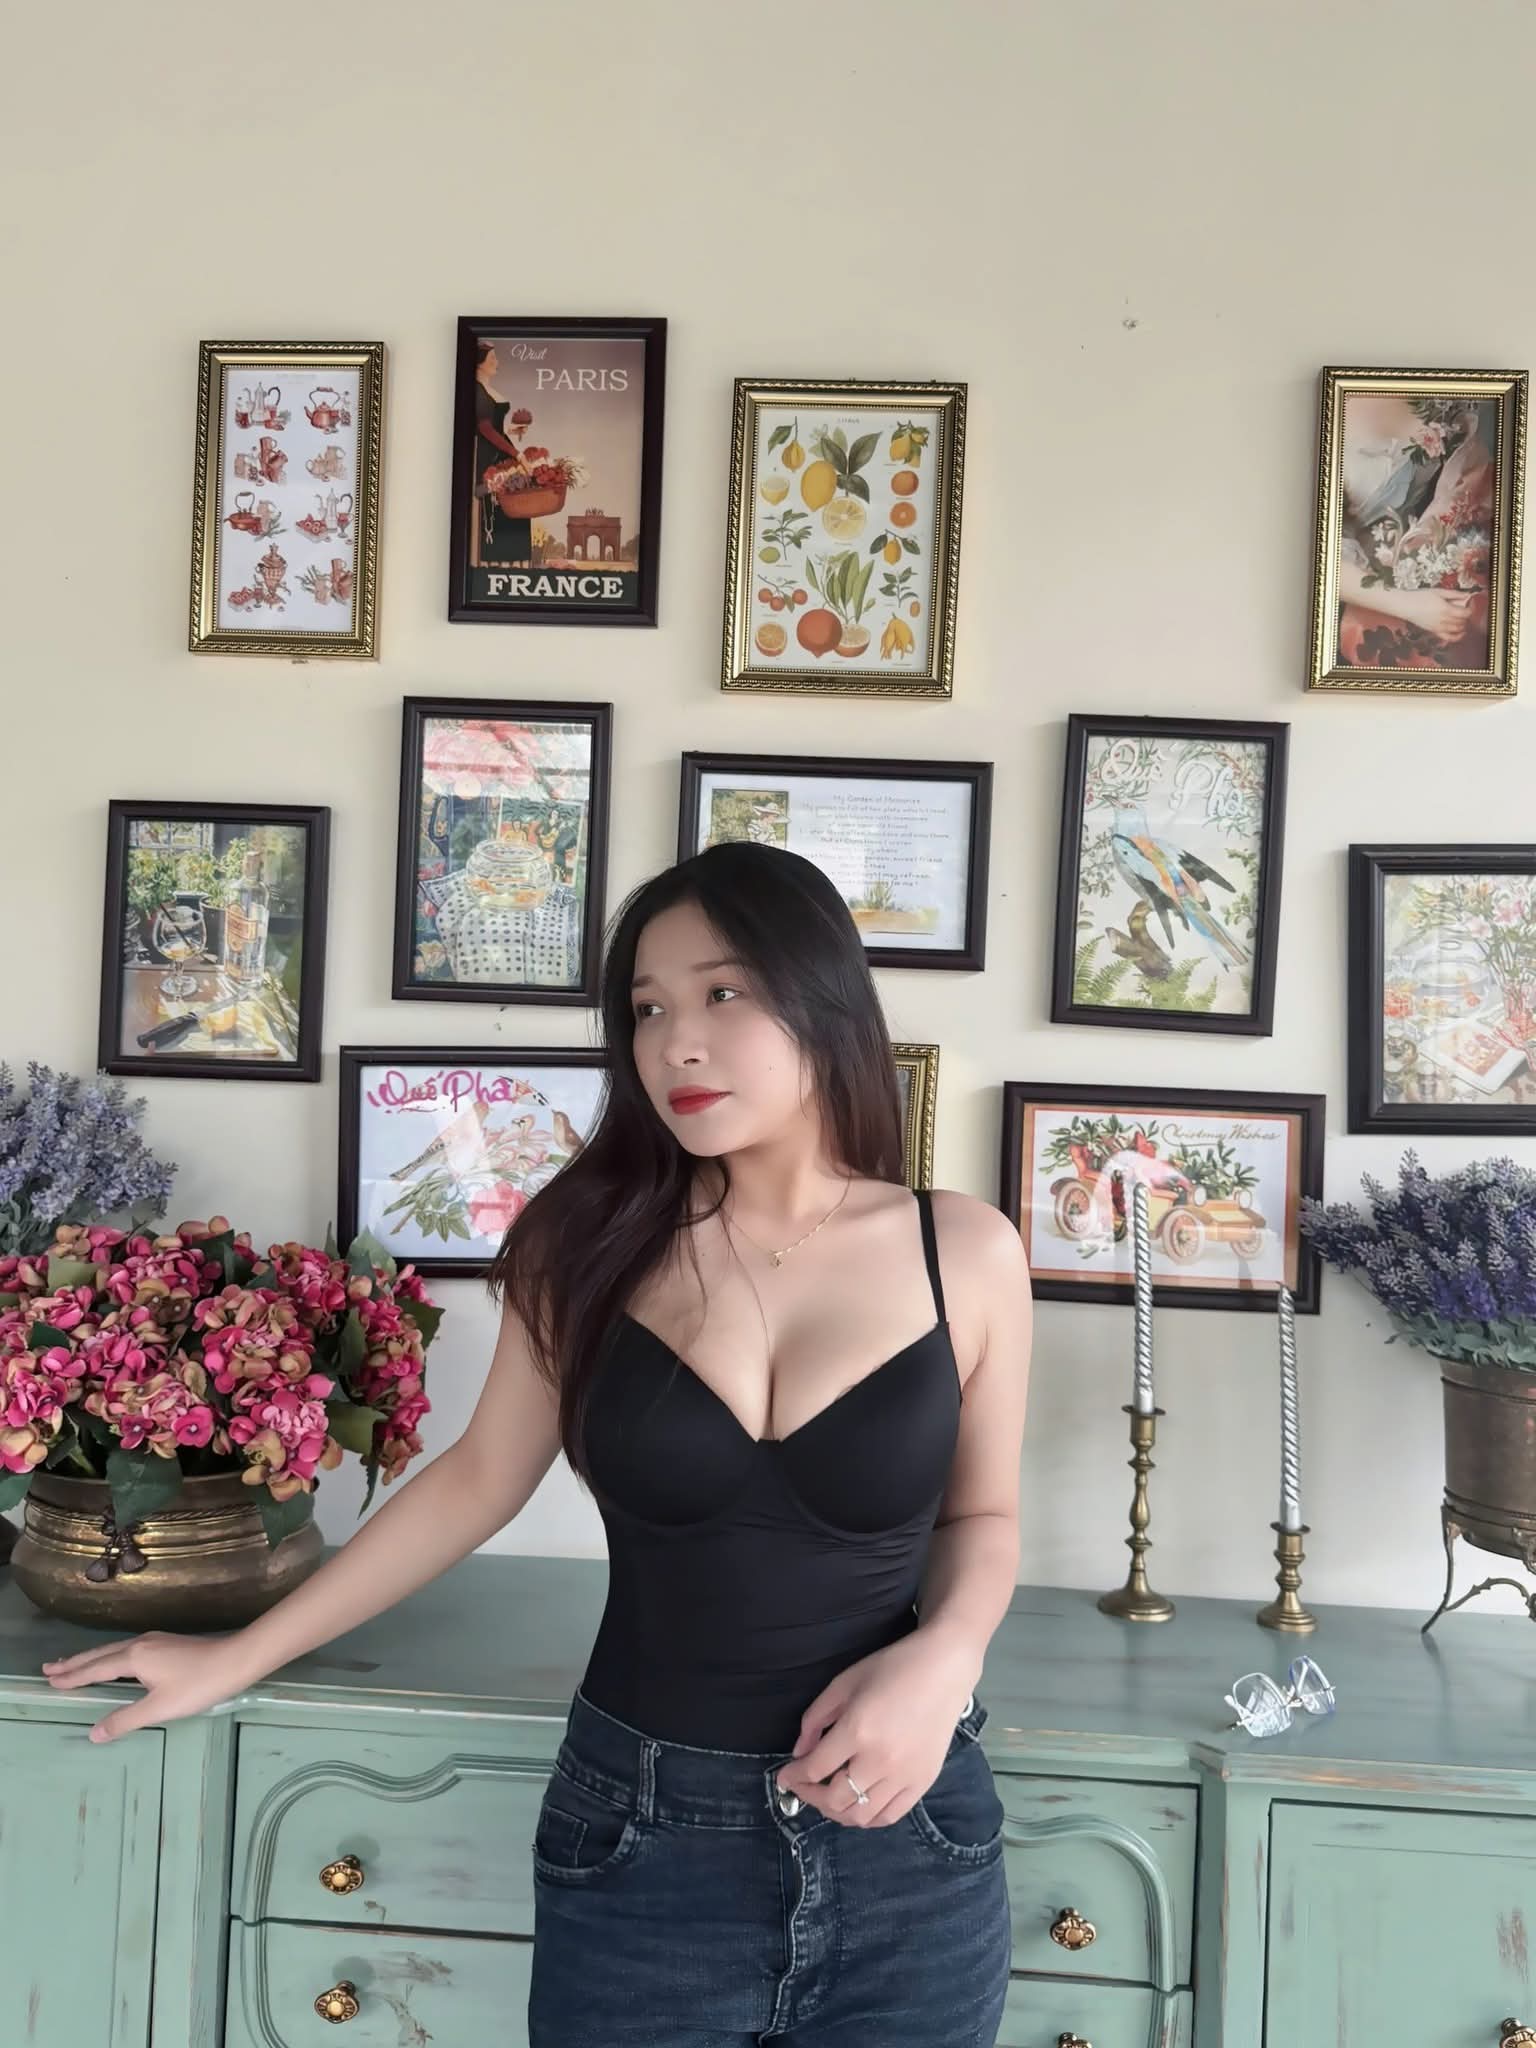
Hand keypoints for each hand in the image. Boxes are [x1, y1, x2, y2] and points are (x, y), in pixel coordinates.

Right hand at [40, 1631, 252, 1743]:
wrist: (235, 1660)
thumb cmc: (197, 1685)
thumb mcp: (159, 1708)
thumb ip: (125, 1720)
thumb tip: (94, 1733)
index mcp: (134, 1657)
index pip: (96, 1669)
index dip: (73, 1676)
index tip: (50, 1679)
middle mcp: (140, 1644)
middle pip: (100, 1654)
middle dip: (74, 1663)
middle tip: (49, 1668)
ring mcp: (154, 1641)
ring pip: (114, 1649)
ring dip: (91, 1658)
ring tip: (72, 1664)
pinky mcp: (166, 1644)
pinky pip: (126, 1649)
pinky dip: (109, 1656)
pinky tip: (114, 1661)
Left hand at [773, 1627, 976, 1829]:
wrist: (943, 1669)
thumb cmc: (892, 1668)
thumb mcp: (844, 1683)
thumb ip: (816, 1718)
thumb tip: (800, 1752)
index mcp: (857, 1730)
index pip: (815, 1769)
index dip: (793, 1776)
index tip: (784, 1776)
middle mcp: (880, 1761)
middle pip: (834, 1799)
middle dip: (810, 1796)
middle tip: (802, 1786)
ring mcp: (904, 1776)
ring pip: (860, 1815)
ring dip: (836, 1812)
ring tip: (827, 1797)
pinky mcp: (923, 1783)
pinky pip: (889, 1816)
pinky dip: (867, 1817)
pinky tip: (857, 1804)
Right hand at [1390, 584, 1476, 643]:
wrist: (1405, 605)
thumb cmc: (1419, 597)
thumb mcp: (1439, 591)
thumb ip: (1454, 594)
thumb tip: (1466, 595)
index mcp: (1446, 609)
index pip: (1465, 613)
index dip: (1470, 609)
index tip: (1469, 605)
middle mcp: (1444, 620)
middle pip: (1463, 622)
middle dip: (1466, 616)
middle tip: (1465, 610)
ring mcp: (1438, 627)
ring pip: (1458, 630)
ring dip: (1463, 625)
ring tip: (1462, 619)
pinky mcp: (1434, 631)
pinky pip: (1448, 638)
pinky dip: (1456, 637)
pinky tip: (1460, 633)